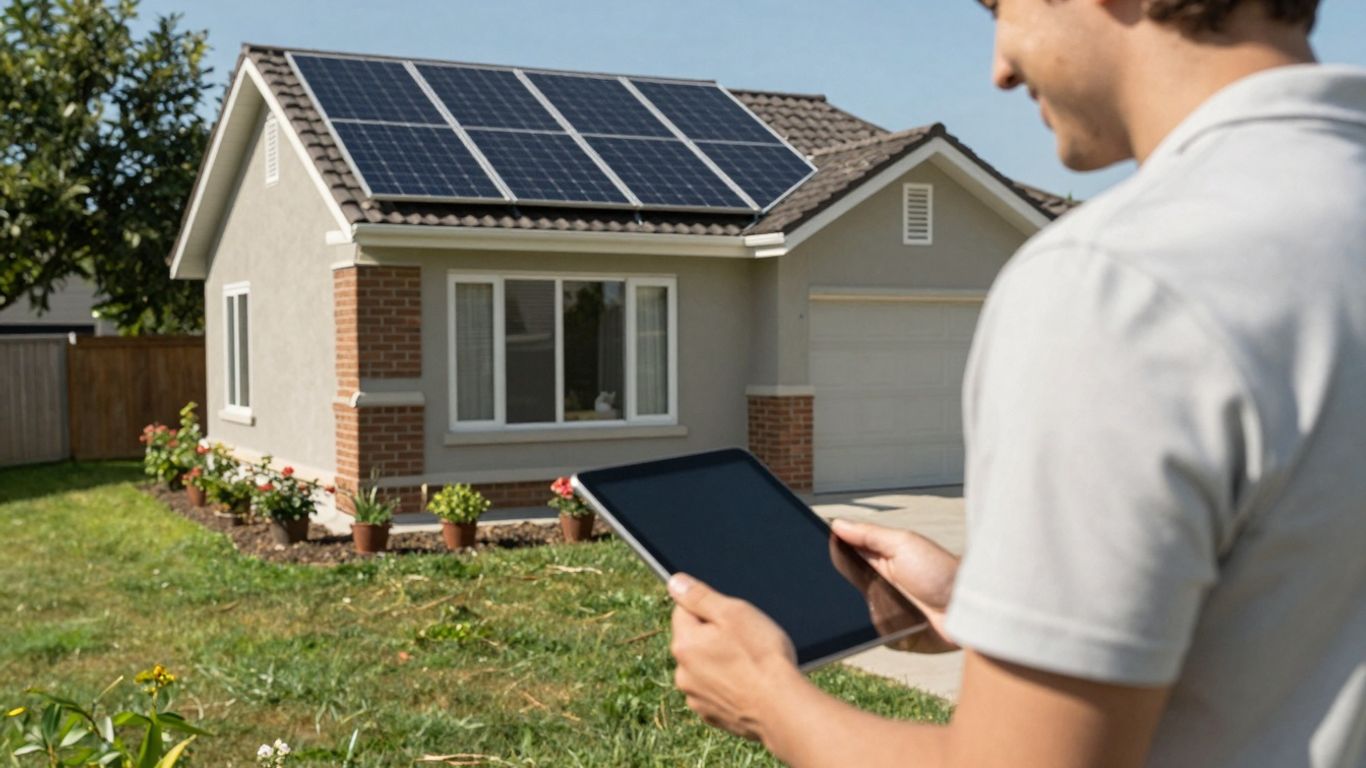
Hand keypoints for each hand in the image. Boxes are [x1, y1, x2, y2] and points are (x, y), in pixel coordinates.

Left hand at [668, 573, 803, 740]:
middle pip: (694, 641)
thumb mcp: (734, 613)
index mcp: (684, 644)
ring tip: (751, 666)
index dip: (710, 608)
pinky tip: (749, 685)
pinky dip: (728, 685)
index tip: (732, 618)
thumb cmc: (762, 658)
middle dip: (714, 636)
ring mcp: (695, 697)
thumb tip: (674, 582)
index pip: (684, 611)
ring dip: (720, 662)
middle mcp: (682, 673)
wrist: (782, 710)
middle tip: (746, 641)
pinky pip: (714, 690)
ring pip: (704, 667)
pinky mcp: (710, 715)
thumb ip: (699, 596)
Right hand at [830, 519, 959, 652]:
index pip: (846, 552)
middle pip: (844, 582)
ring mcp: (883, 607)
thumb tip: (837, 523)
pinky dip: (869, 628)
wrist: (967, 609)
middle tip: (833, 580)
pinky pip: (867, 631)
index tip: (812, 549)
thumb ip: (869, 534)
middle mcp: (879, 582)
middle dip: (836, 582)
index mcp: (881, 557)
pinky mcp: (889, 632)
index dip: (831, 551)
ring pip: (852, 608)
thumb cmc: (940, 570)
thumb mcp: (903, 543)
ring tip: (868, 601)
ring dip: (853, 607)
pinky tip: (878, 621)